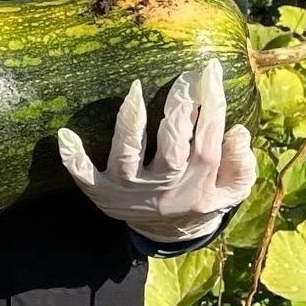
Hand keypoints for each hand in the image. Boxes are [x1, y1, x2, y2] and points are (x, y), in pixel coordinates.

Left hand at [56, 60, 256, 244]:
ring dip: (130, 125)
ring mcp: (131, 190)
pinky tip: (64, 134)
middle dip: (179, 110)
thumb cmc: (199, 196)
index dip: (212, 105)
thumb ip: (240, 166)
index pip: (209, 139)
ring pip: (129, 156)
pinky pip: (85, 177)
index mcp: (199, 182)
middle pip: (172, 146)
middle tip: (184, 78)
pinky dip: (73, 158)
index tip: (209, 71)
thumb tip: (238, 133)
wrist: (167, 235)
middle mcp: (164, 186)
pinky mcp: (104, 193)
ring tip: (134, 93)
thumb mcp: (230, 191)